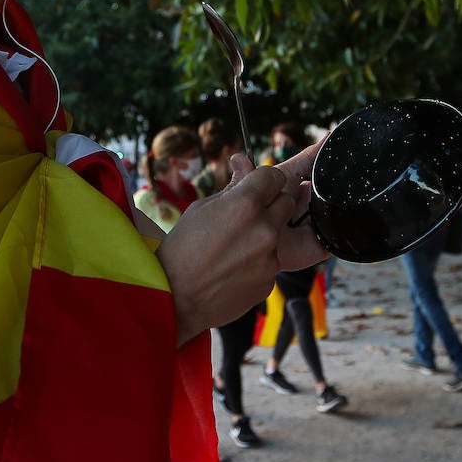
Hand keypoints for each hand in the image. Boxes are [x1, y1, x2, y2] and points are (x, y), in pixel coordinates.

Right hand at [155, 143, 326, 345]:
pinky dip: (258, 260)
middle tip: (247, 215)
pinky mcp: (271, 280)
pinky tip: (234, 267)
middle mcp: (264, 229)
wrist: (175, 296)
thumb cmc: (181, 249)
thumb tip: (244, 165)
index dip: (264, 179)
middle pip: (287, 202)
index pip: (274, 175)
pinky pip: (271, 260)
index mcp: (245, 204)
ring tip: (234, 246)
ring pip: (278, 234)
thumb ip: (231, 189)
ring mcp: (271, 257)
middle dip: (271, 203)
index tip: (258, 185)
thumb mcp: (201, 209)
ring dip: (264, 234)